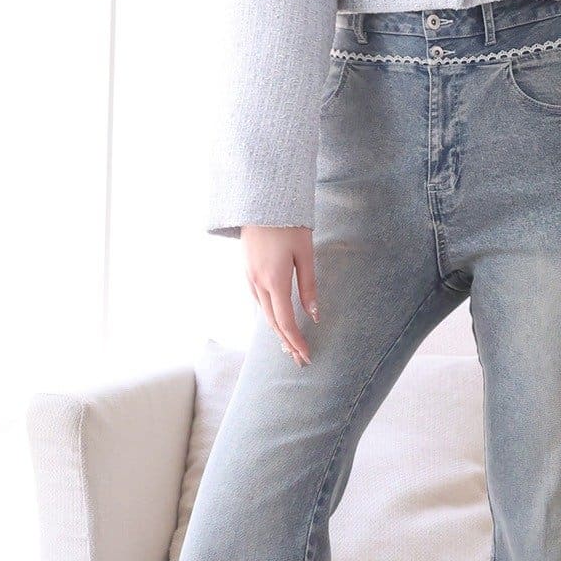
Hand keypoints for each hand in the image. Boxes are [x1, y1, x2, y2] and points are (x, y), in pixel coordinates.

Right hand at [241, 226, 319, 365]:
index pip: (286, 321)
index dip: (296, 340)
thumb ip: (309, 286)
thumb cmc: (288, 225)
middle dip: (287, 342)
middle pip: (272, 322)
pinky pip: (257, 300)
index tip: (306, 355)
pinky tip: (276, 318)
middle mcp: (258, 283)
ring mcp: (249, 277)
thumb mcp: (305, 254)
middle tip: (300, 358)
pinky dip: (268, 314)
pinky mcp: (247, 270)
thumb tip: (314, 314)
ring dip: (277, 330)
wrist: (260, 202)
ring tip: (289, 345)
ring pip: (263, 312)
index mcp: (274, 280)